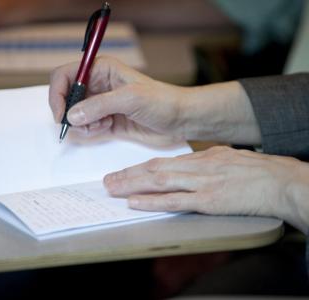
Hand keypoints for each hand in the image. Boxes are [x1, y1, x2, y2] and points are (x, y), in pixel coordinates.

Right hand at [49, 56, 189, 146]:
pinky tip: (107, 127)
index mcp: (101, 69)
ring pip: (74, 115)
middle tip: (84, 123)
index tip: (61, 113)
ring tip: (102, 125)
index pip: (65, 75)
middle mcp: (97, 86)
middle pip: (66, 97)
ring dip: (82, 124)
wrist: (179, 120)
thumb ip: (99, 106)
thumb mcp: (130, 98)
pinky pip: (85, 128)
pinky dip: (90, 131)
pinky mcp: (105, 121)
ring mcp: (100, 105)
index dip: (57, 93)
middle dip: (70, 112)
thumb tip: (72, 115)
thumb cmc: (162, 101)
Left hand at [103, 146, 308, 232]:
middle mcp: (198, 166)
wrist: (283, 181)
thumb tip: (191, 166)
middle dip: (128, 175)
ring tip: (112, 189)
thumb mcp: (230, 159)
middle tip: (108, 180)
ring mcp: (203, 183)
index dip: (140, 167)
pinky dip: (153, 201)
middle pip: (156, 168)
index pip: (164, 161)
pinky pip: (175, 201)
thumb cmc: (261, 172)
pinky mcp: (210, 200)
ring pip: (160, 181)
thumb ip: (208, 162)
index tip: (124, 172)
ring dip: (133, 185)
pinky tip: (136, 202)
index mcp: (203, 157)